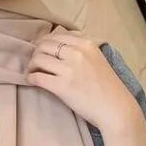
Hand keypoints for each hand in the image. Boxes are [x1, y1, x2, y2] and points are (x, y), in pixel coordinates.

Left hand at [25, 28, 139, 133]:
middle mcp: (76, 53)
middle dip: (35, 53)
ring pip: (38, 59)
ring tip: (32, 72)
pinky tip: (31, 81)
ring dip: (31, 65)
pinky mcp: (61, 87)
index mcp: (86, 44)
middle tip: (35, 62)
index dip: (43, 42)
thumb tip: (60, 42)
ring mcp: (68, 70)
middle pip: (44, 45)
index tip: (40, 50)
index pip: (56, 36)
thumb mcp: (98, 58)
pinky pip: (37, 77)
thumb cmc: (108, 87)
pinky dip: (30, 78)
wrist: (115, 109)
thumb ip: (82, 48)